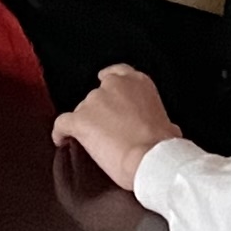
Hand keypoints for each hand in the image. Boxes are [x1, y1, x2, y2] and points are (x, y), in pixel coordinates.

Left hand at [51, 63, 180, 189]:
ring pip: (81, 110)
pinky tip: (62, 140)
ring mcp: (94, 101)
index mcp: (138, 82)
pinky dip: (60, 132)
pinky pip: (62, 124)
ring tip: (94, 144)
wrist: (151, 158)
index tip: (106, 92)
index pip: (117, 72)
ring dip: (86, 124)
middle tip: (108, 131)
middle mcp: (114, 86)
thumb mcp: (169, 125)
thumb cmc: (162, 146)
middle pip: (97, 96)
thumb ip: (161, 120)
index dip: (109, 83)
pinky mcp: (80, 120)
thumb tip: (166, 130)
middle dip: (100, 112)